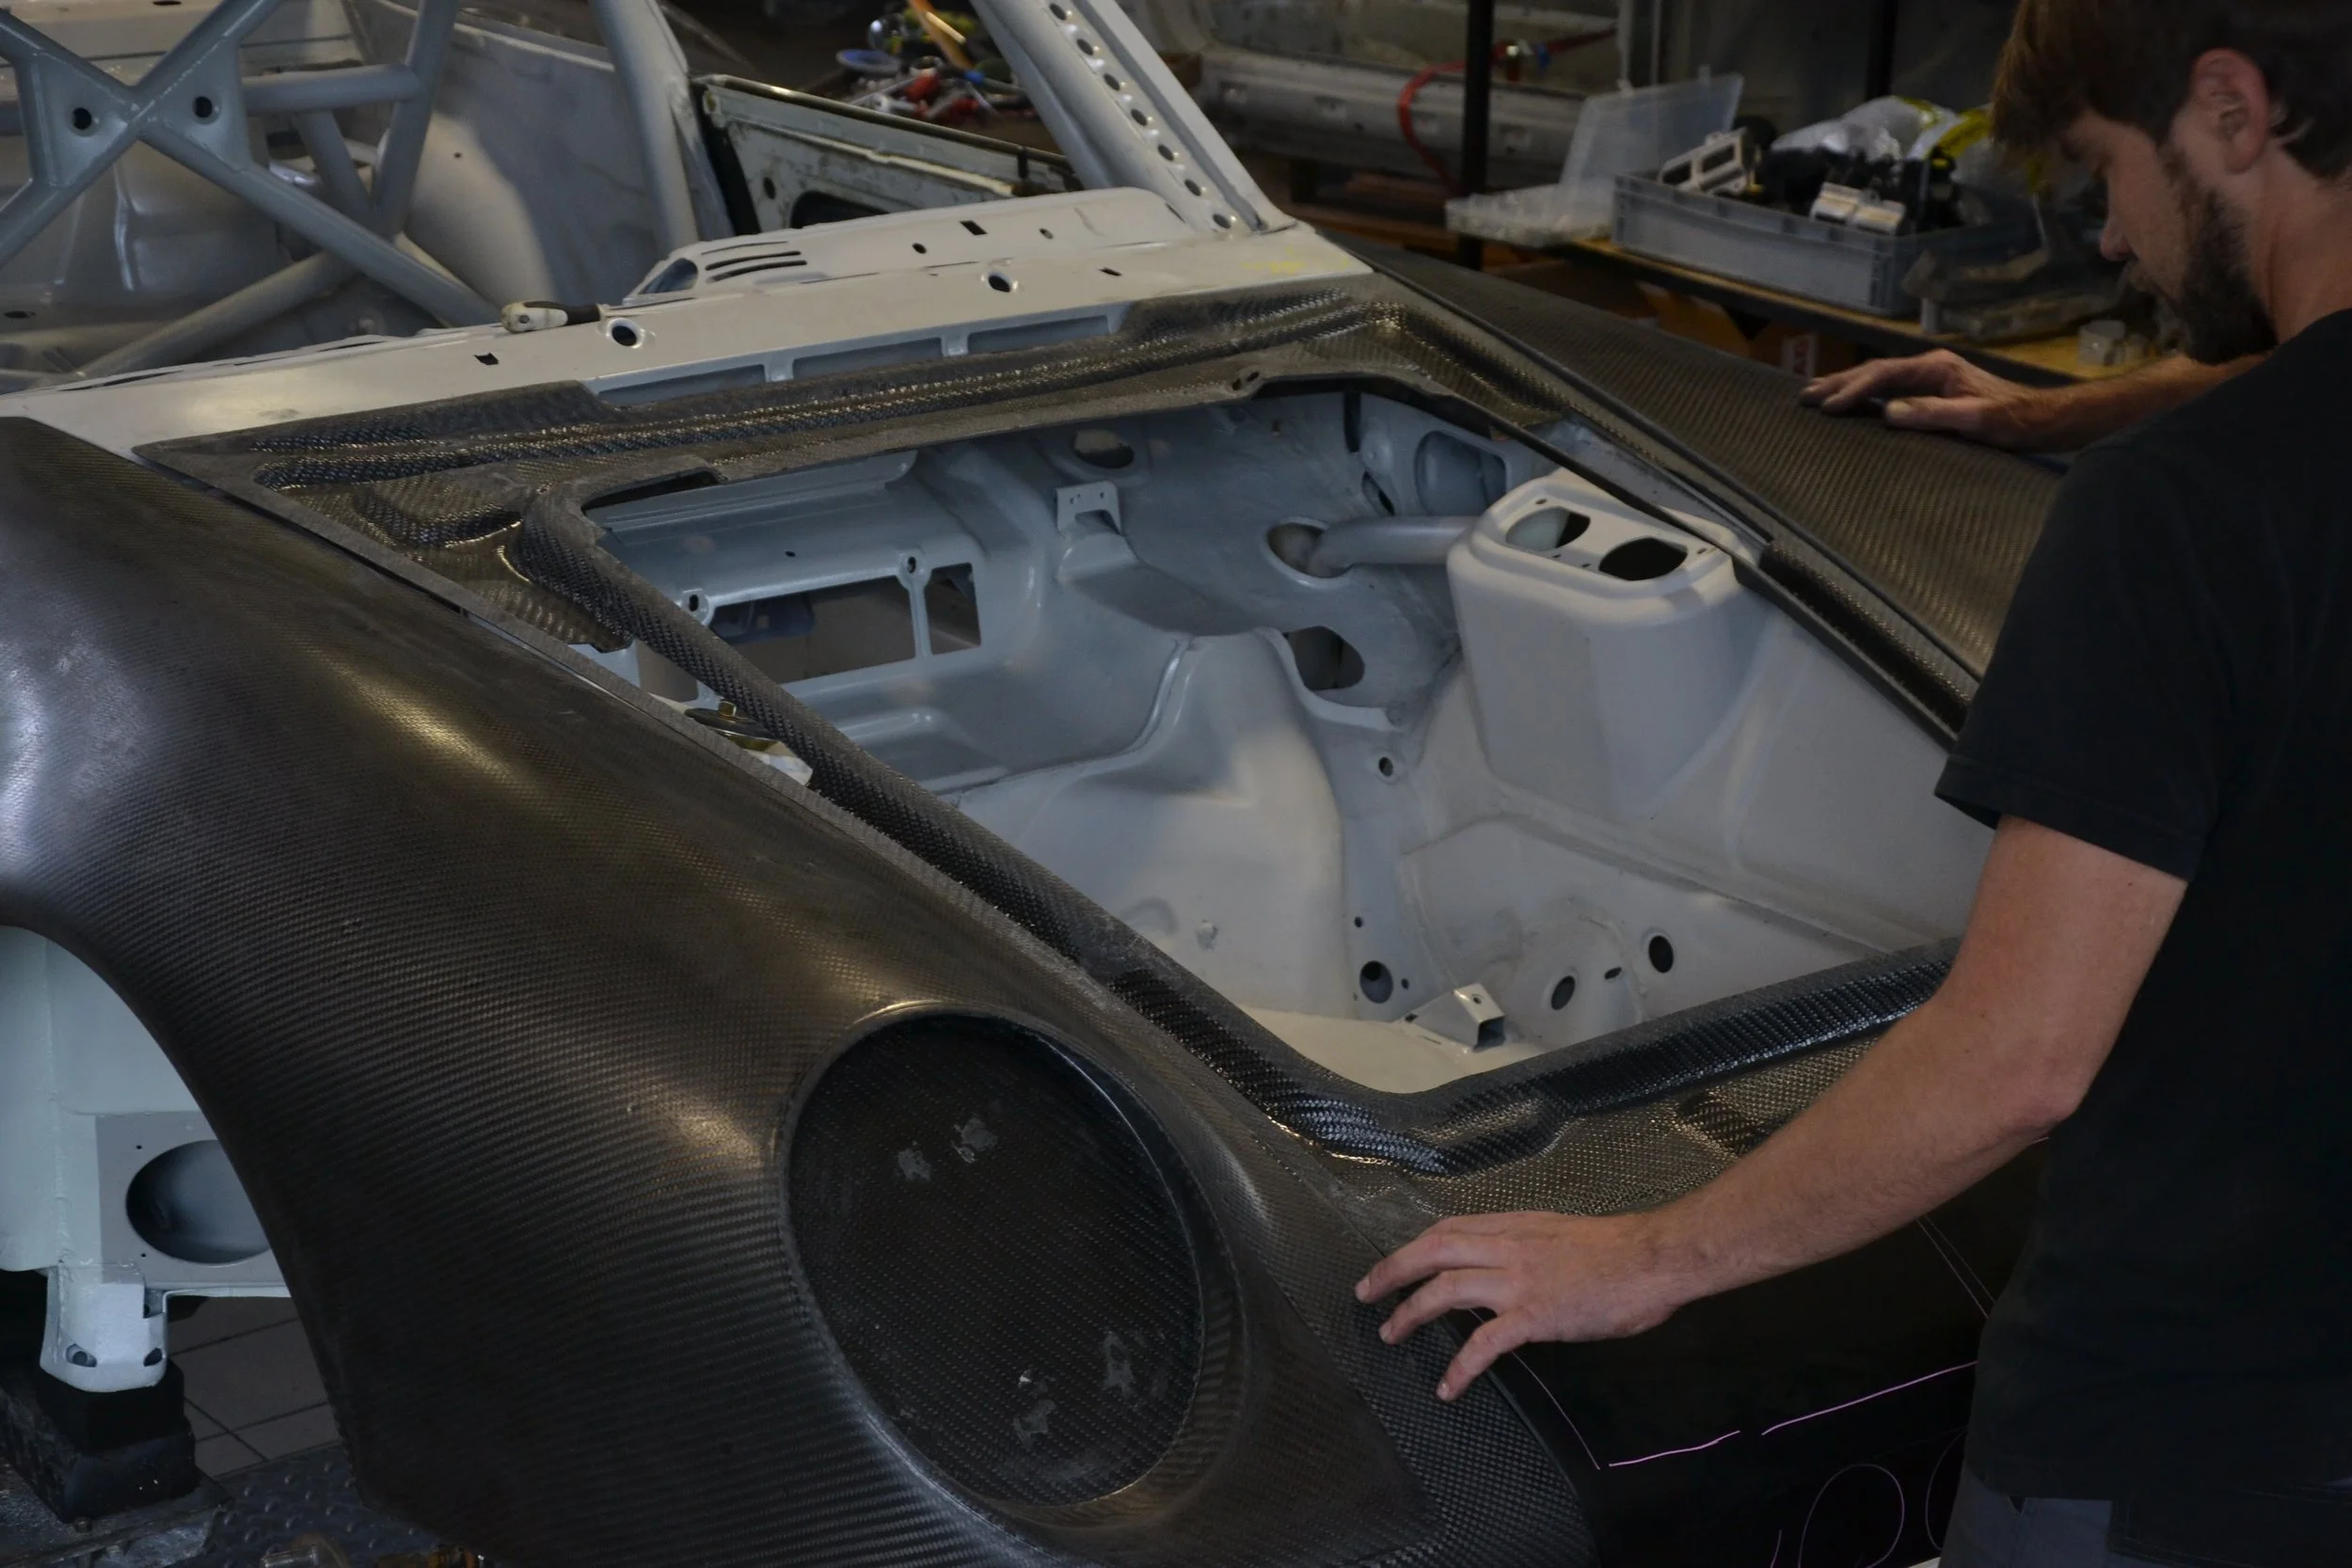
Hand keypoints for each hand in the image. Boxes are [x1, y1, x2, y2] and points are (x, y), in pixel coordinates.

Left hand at [1353, 1210, 1696, 1400]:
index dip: (1415, 1245)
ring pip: (1445, 1289)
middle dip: (1392, 1270)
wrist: (1654, 1258)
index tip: (1396, 1260)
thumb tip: (1515, 1264)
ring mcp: (1518, 1280)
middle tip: (1365, 1292)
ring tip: (1390, 1333)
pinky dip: (1461, 1366)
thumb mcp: (1562, 1234)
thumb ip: (1531, 1246)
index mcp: (1515, 1225)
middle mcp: (1508, 1246)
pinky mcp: (1534, 1315)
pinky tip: (1448, 1387)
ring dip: (1411, 1311)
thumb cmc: (1620, 1249)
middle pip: (1432, 1250)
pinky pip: (1485, 1342)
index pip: (1449, 1228)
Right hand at [1800, 350, 2055, 448]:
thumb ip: (1932, 414)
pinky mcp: (1935, 392)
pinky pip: (1891, 390)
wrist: (2043, 420)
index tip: (1827, 406)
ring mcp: (1933, 378)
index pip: (1883, 374)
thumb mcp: (1975, 419)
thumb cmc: (2014, 420)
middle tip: (1804, 395)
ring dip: (1849, 387)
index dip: (1853, 389)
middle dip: (1839, 383)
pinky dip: (1866, 396)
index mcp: (1937, 367)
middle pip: (1876, 371)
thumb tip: (1887, 412)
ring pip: (1881, 379)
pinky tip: (1854, 405)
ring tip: (1818, 396)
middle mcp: (1931, 367)